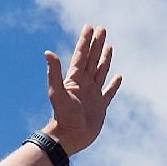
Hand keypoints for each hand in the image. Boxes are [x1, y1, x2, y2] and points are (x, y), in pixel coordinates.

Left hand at [42, 24, 122, 154]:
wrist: (68, 138)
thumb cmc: (62, 116)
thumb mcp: (56, 92)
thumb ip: (54, 72)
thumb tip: (48, 52)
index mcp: (74, 79)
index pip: (81, 55)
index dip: (85, 41)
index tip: (89, 27)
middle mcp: (84, 84)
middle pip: (92, 59)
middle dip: (97, 44)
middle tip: (102, 29)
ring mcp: (92, 94)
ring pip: (100, 72)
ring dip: (104, 59)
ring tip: (109, 46)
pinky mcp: (100, 106)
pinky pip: (109, 92)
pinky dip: (114, 84)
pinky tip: (118, 76)